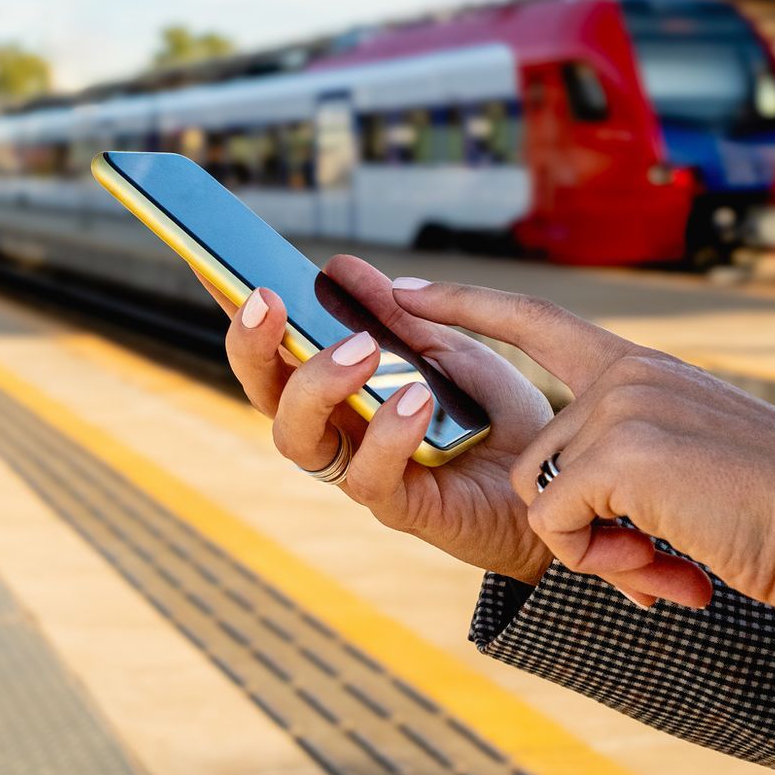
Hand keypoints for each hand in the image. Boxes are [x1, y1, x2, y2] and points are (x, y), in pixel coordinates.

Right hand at [205, 256, 720, 603]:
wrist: (557, 483)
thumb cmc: (494, 419)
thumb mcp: (449, 350)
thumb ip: (399, 316)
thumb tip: (342, 267)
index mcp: (340, 393)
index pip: (273, 356)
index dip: (240, 320)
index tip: (218, 268)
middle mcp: (338, 433)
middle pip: (265, 397)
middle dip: (255, 347)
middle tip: (269, 299)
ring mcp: (361, 472)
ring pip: (298, 440)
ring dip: (319, 385)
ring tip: (362, 349)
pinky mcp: (399, 508)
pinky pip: (368, 476)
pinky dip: (386, 432)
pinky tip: (414, 398)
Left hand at [391, 280, 774, 610]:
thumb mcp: (700, 457)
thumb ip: (637, 449)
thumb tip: (574, 494)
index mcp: (647, 369)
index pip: (537, 322)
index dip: (465, 306)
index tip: (403, 291)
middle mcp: (629, 376)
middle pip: (538, 457)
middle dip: (578, 524)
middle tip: (654, 554)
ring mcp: (622, 407)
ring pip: (542, 497)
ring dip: (593, 547)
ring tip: (671, 554)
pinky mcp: (619, 451)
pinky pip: (559, 525)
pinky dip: (603, 561)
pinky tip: (667, 561)